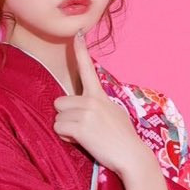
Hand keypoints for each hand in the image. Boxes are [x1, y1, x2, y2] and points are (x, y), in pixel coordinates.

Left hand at [53, 31, 149, 176]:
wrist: (132, 156)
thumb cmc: (123, 139)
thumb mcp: (114, 114)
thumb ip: (98, 106)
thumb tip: (85, 109)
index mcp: (100, 96)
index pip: (88, 69)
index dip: (80, 51)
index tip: (78, 33)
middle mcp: (92, 100)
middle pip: (59, 102)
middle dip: (65, 116)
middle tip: (83, 128)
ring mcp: (86, 112)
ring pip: (58, 117)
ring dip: (66, 129)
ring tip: (85, 136)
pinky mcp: (81, 126)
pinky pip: (59, 129)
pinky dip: (66, 138)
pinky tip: (81, 142)